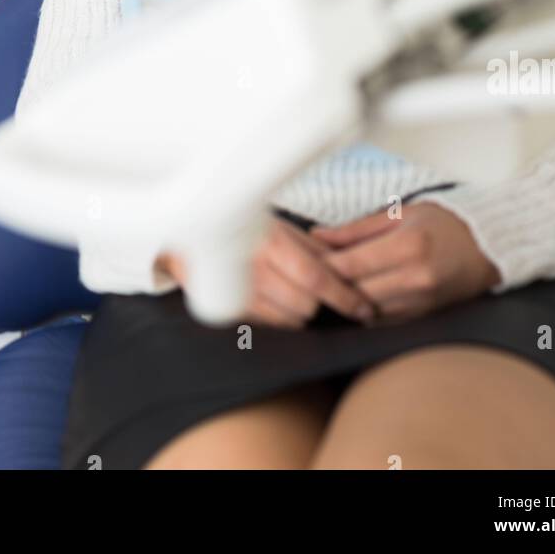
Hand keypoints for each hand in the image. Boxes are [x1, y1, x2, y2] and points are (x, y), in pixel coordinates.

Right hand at [156, 216, 375, 328]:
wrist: (189, 236)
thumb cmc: (243, 228)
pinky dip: (282, 318)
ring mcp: (240, 290)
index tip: (365, 309)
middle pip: (307, 305)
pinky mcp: (230, 308)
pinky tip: (279, 303)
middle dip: (320, 302)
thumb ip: (314, 247)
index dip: (345, 297)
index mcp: (272, 241)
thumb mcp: (281, 227)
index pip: (318, 278)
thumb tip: (349, 266)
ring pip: (290, 320)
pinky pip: (271, 326)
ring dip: (301, 312)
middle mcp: (255, 267)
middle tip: (322, 293)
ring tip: (296, 295)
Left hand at [311, 202, 499, 322]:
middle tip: (310, 274)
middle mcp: (415, 278)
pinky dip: (365, 310)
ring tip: (330, 284)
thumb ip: (356, 230)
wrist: (486, 249)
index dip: (324, 265)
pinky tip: (355, 296)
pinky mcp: (422, 317)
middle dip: (331, 284)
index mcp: (408, 246)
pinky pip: (382, 321)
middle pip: (356, 291)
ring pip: (366, 310)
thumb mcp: (400, 214)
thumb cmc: (443, 224)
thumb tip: (318, 237)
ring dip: (346, 300)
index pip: (353, 264)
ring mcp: (420, 302)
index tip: (306, 259)